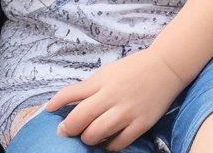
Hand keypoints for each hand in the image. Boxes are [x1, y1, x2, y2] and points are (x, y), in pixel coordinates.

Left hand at [45, 49, 183, 149]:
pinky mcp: (141, 124)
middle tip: (64, 132)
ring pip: (97, 133)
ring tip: (86, 137)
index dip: (56, 103)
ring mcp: (126, 112)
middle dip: (69, 128)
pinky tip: (106, 143)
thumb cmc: (132, 69)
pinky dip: (108, 146)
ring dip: (87, 138)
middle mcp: (111, 96)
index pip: (71, 93)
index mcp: (101, 81)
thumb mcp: (106, 73)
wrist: (164, 68)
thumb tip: (71, 103)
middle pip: (81, 117)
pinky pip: (119, 143)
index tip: (49, 110)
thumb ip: (91, 87)